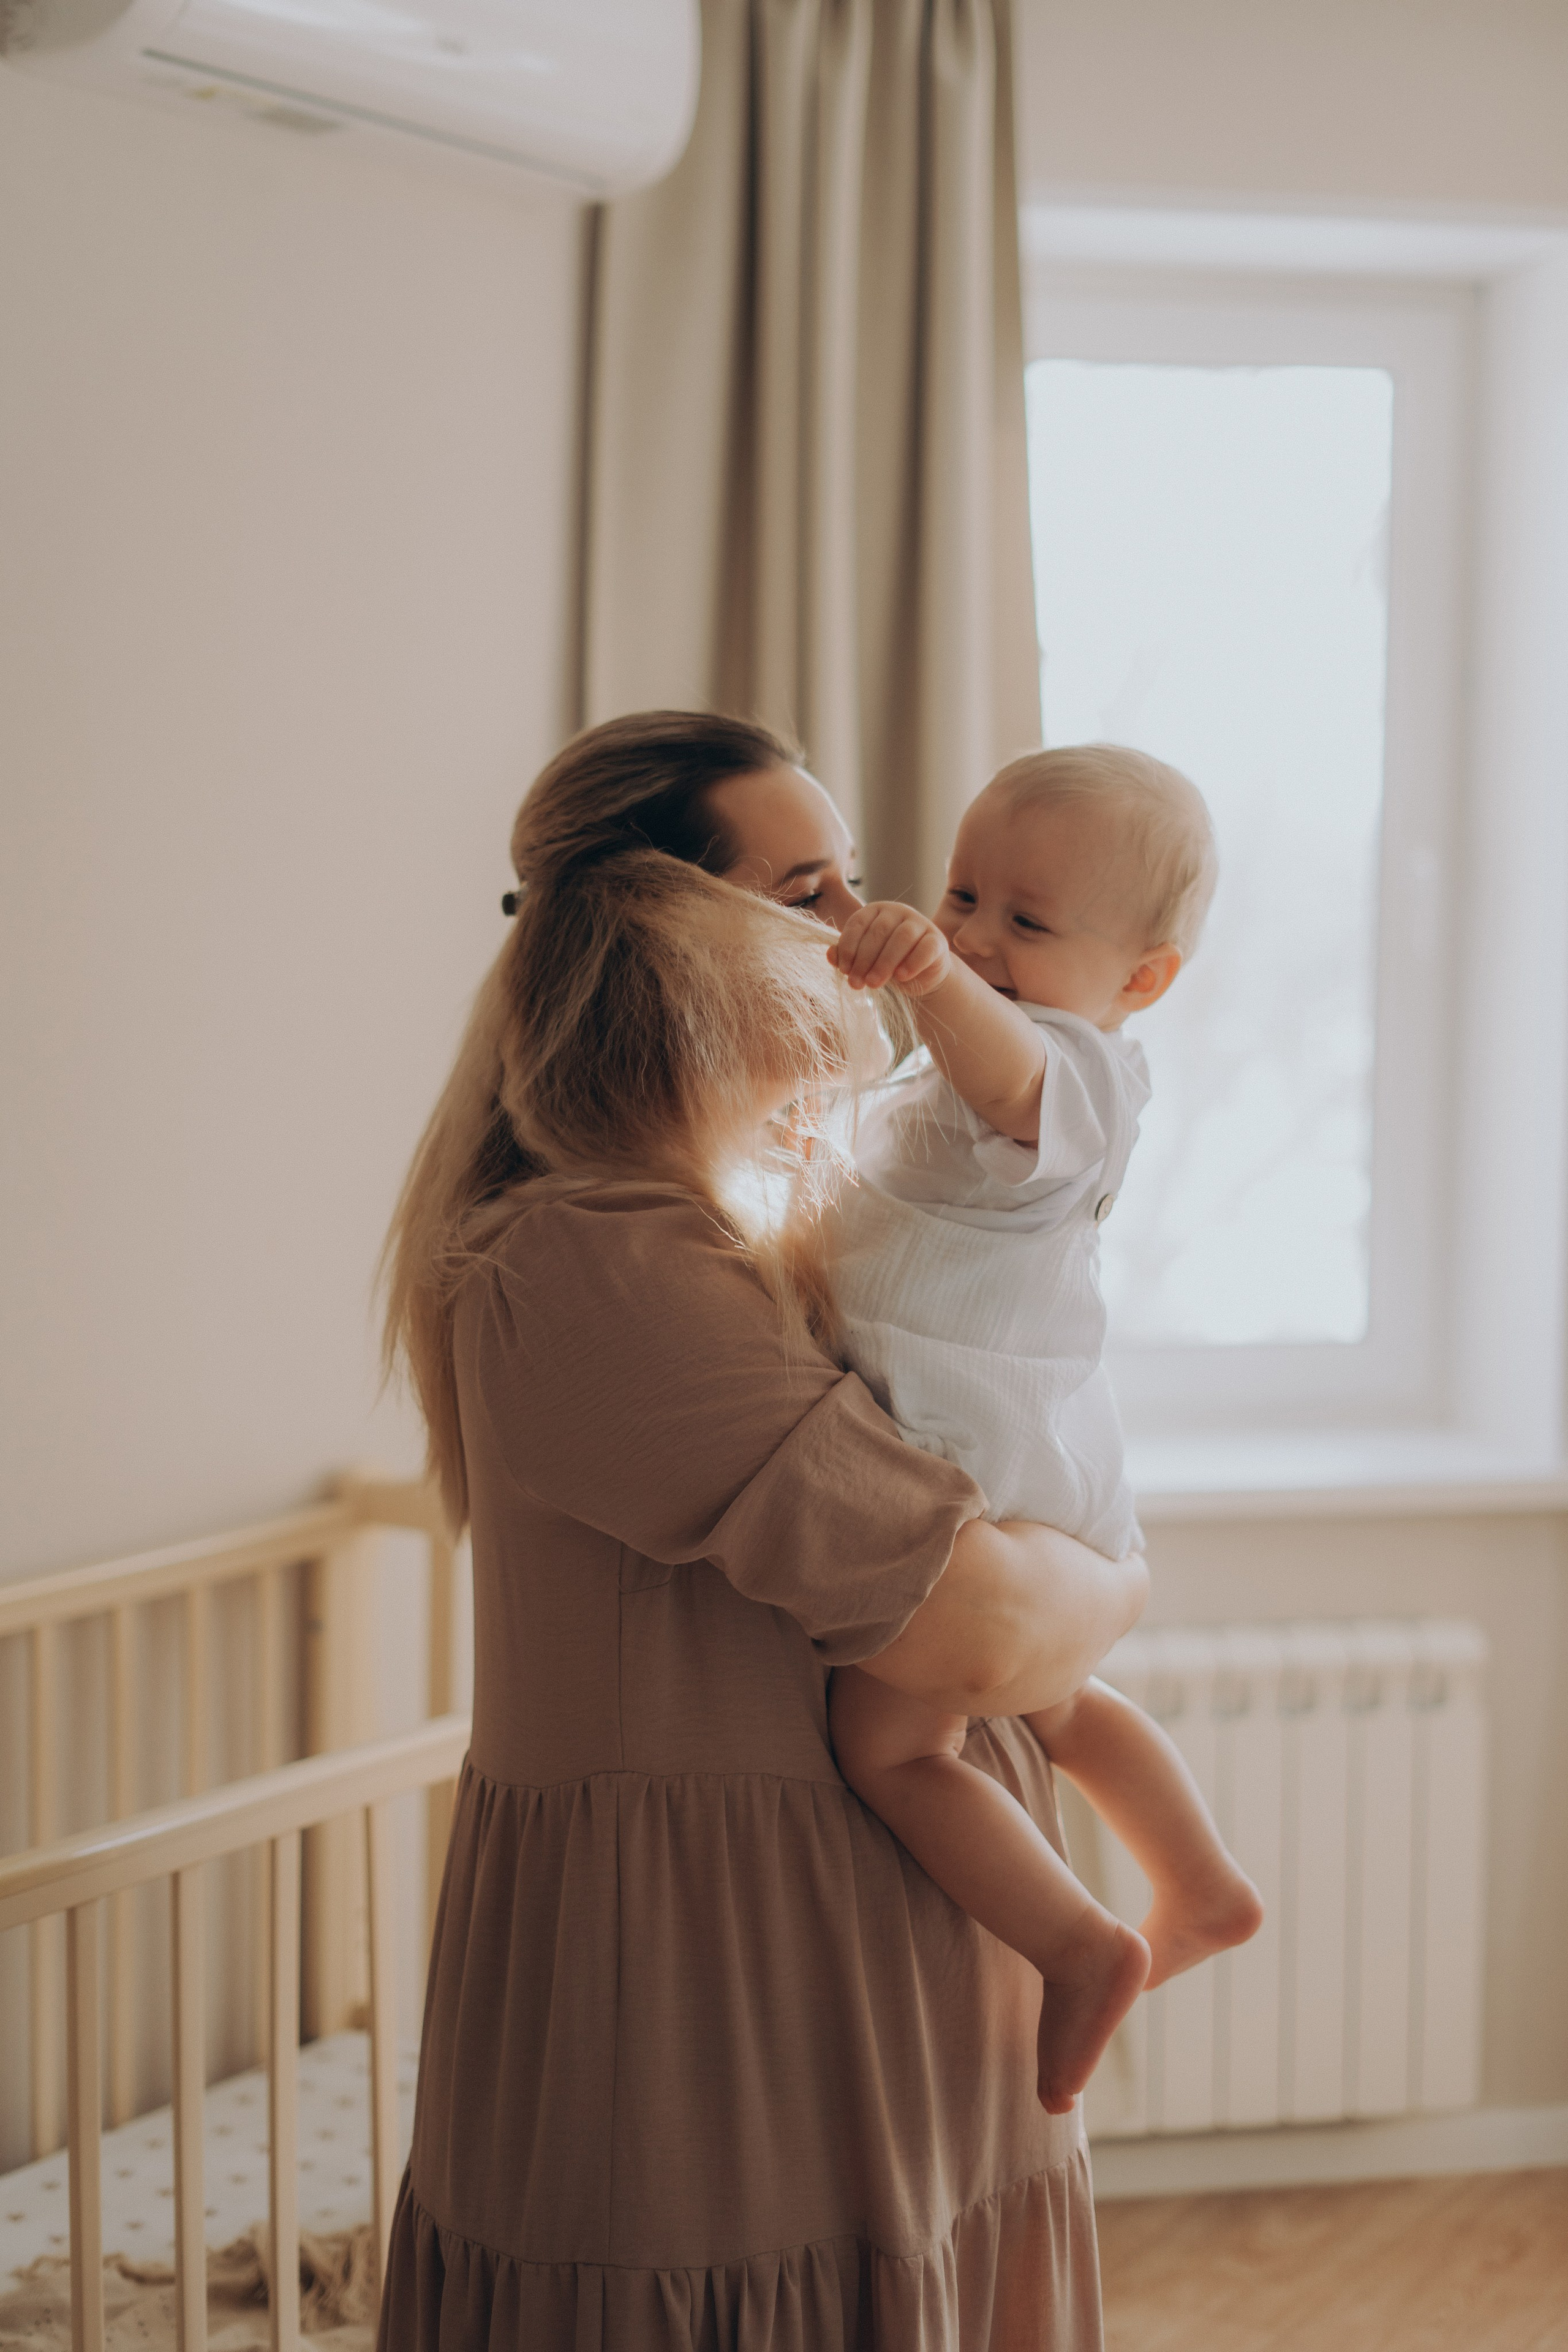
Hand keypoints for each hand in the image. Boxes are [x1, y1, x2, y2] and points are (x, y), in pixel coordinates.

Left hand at [827, 901, 950, 996]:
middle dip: (864, 959)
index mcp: (876, 911)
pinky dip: (912, 963)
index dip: (848, 947)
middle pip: (879, 931)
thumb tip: (830, 955)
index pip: (858, 923)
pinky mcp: (937, 939)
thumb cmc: (887, 964)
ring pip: (902, 937)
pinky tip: (901, 977)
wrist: (920, 975)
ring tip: (874, 984)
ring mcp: (920, 923)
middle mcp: (898, 911)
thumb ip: (847, 956)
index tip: (844, 970)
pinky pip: (925, 948)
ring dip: (885, 962)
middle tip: (856, 983)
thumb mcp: (864, 961)